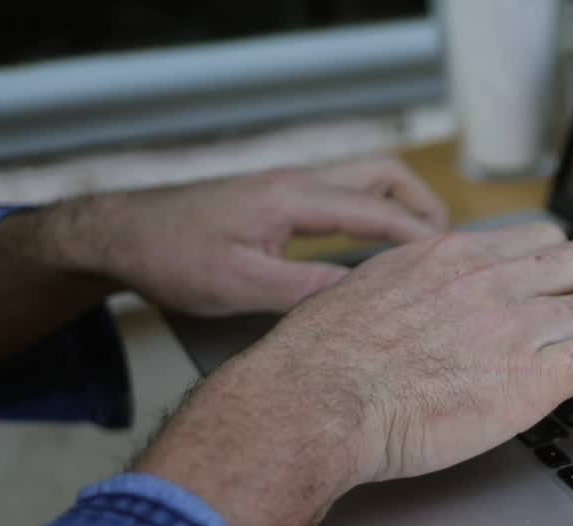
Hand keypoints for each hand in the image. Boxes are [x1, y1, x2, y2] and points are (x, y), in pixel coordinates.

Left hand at [47, 157, 448, 314]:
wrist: (122, 235)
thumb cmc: (172, 257)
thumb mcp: (240, 284)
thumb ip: (305, 290)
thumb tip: (364, 300)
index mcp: (293, 197)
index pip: (377, 210)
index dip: (419, 237)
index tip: (450, 264)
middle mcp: (298, 182)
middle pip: (383, 178)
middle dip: (422, 209)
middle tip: (445, 252)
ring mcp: (289, 187)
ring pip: (365, 183)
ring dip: (399, 209)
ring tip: (420, 252)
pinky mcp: (279, 200)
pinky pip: (344, 198)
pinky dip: (375, 216)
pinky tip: (376, 251)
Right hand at [135, 223, 572, 525]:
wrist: (318, 399)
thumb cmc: (320, 362)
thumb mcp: (361, 296)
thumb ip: (401, 292)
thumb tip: (405, 309)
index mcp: (450, 255)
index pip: (535, 240)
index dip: (557, 273)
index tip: (557, 299)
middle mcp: (491, 278)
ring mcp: (516, 322)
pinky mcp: (533, 374)